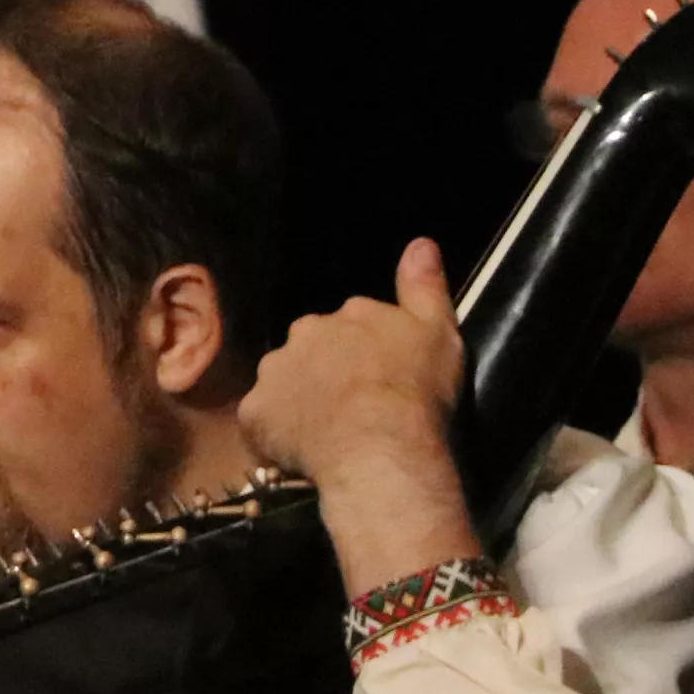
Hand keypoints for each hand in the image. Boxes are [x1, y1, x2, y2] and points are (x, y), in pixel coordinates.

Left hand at [241, 239, 480, 594]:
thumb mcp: (439, 331)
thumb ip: (424, 286)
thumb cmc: (416, 389)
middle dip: (324, 370)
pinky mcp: (254, 412)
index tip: (379, 376)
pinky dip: (276, 433)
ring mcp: (273, 373)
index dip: (362, 351)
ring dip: (297, 399)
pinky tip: (299, 451)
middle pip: (309, 350)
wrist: (378, 443)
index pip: (349, 325)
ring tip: (326, 432)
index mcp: (347, 315)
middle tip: (351, 406)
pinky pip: (262, 421)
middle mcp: (303, 334)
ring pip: (282, 382)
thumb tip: (421, 242)